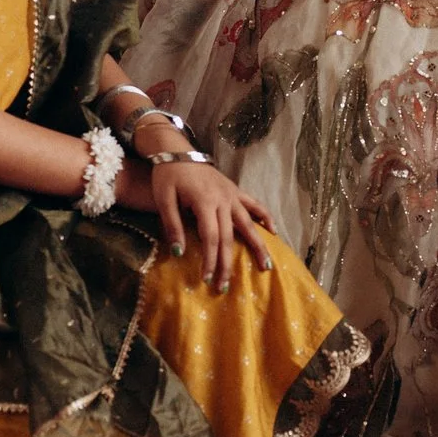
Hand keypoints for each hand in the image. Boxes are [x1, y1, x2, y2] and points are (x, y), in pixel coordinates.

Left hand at [117, 153, 276, 290]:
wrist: (177, 150)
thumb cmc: (168, 175)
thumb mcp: (163, 199)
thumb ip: (172, 225)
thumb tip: (178, 254)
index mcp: (205, 202)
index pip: (211, 238)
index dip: (210, 260)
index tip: (207, 279)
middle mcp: (223, 199)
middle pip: (229, 237)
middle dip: (228, 263)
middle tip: (226, 286)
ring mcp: (232, 194)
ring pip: (249, 224)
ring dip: (258, 245)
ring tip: (267, 266)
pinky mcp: (235, 190)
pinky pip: (255, 205)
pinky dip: (265, 217)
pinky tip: (273, 232)